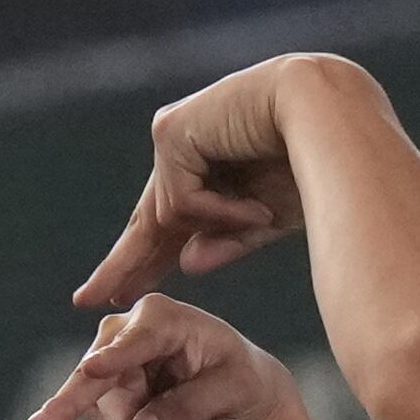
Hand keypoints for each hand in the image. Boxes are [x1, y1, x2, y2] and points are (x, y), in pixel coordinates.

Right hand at [22, 293, 320, 419]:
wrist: (239, 399)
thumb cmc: (242, 383)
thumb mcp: (232, 393)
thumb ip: (189, 408)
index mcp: (164, 319)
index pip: (131, 341)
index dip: (112, 360)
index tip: (91, 370)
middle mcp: (126, 332)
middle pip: (97, 382)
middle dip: (115, 417)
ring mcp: (109, 362)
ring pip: (102, 418)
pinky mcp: (103, 392)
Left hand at [75, 54, 376, 307]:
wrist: (333, 119)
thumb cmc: (314, 163)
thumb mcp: (266, 216)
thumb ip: (225, 240)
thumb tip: (186, 265)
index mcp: (207, 169)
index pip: (166, 221)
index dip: (144, 259)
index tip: (119, 293)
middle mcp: (184, 149)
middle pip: (148, 218)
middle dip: (124, 262)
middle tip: (86, 300)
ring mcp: (173, 136)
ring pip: (170, 214)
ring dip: (219, 224)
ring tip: (263, 210)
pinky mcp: (171, 131)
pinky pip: (180, 199)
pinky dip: (218, 210)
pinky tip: (253, 203)